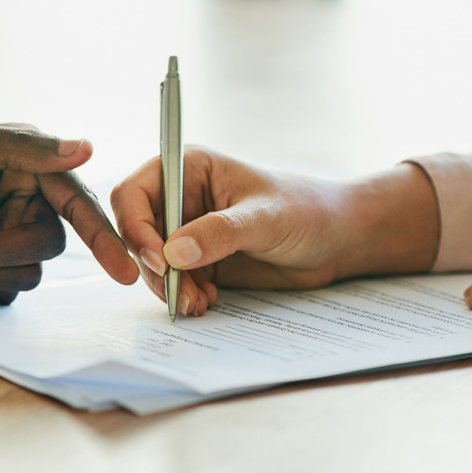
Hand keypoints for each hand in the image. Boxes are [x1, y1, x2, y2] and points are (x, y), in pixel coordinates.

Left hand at [0, 120, 138, 303]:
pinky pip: (3, 290)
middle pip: (49, 243)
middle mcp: (20, 197)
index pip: (76, 198)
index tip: (122, 269)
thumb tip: (85, 146)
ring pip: (27, 272)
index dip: (103, 234)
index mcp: (23, 160)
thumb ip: (21, 148)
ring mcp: (2, 233)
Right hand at [110, 148, 438, 314]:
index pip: (134, 194)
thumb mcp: (264, 218)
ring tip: (198, 303)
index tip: (157, 259)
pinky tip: (206, 303)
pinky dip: (182, 295)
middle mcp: (178, 198)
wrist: (337, 242)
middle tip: (178, 291)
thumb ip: (219, 233)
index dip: (135, 227)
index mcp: (186, 169)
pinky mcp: (197, 261)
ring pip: (150, 263)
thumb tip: (173, 252)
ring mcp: (185, 231)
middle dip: (152, 266)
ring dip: (168, 287)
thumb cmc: (307, 210)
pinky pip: (172, 281)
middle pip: (135, 233)